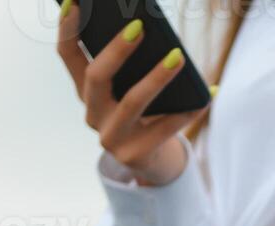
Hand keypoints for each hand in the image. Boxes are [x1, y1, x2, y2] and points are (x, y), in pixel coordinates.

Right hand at [57, 6, 204, 186]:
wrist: (151, 160)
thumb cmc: (144, 113)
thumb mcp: (130, 88)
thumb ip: (132, 65)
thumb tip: (152, 34)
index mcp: (87, 92)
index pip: (68, 56)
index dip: (68, 29)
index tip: (75, 2)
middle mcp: (93, 114)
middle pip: (96, 77)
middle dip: (116, 50)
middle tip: (139, 27)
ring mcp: (112, 137)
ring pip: (133, 102)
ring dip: (157, 77)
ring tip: (178, 57)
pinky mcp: (136, 155)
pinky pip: (166, 128)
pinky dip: (188, 110)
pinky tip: (206, 94)